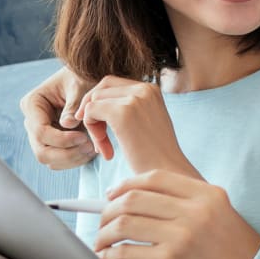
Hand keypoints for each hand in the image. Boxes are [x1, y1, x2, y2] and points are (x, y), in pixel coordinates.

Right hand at [21, 67, 97, 169]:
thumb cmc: (83, 77)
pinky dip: (75, 159)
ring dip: (73, 158)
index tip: (84, 137)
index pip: (40, 131)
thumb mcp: (79, 85)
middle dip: (67, 153)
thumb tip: (67, 124)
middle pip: (41, 151)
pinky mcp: (52, 143)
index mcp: (32, 104)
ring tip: (93, 147)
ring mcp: (40, 135)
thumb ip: (74, 104)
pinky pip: (59, 161)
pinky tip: (91, 149)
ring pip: (50, 160)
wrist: (88, 80)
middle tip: (90, 146)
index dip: (62, 139)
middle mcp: (32, 122)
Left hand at [76, 76, 198, 175]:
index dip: (101, 105)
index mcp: (151, 89)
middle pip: (100, 89)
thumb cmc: (156, 155)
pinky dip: (92, 131)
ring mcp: (134, 99)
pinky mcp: (122, 113)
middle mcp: (144, 88)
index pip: (112, 84)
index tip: (103, 130)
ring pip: (93, 101)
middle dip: (93, 111)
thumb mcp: (147, 121)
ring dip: (92, 125)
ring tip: (104, 148)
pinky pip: (90, 112)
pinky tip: (105, 150)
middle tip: (98, 137)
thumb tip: (97, 100)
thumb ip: (131, 107)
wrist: (169, 173)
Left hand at [94, 170, 259, 258]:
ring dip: (105, 232)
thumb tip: (139, 200)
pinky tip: (108, 258)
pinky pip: (126, 251)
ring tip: (101, 242)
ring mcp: (183, 235)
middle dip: (109, 209)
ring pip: (125, 222)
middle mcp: (197, 210)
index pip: (156, 178)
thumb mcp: (219, 221)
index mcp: (209, 195)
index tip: (112, 195)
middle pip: (135, 197)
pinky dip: (110, 254)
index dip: (128, 184)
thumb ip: (189, 207)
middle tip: (101, 222)